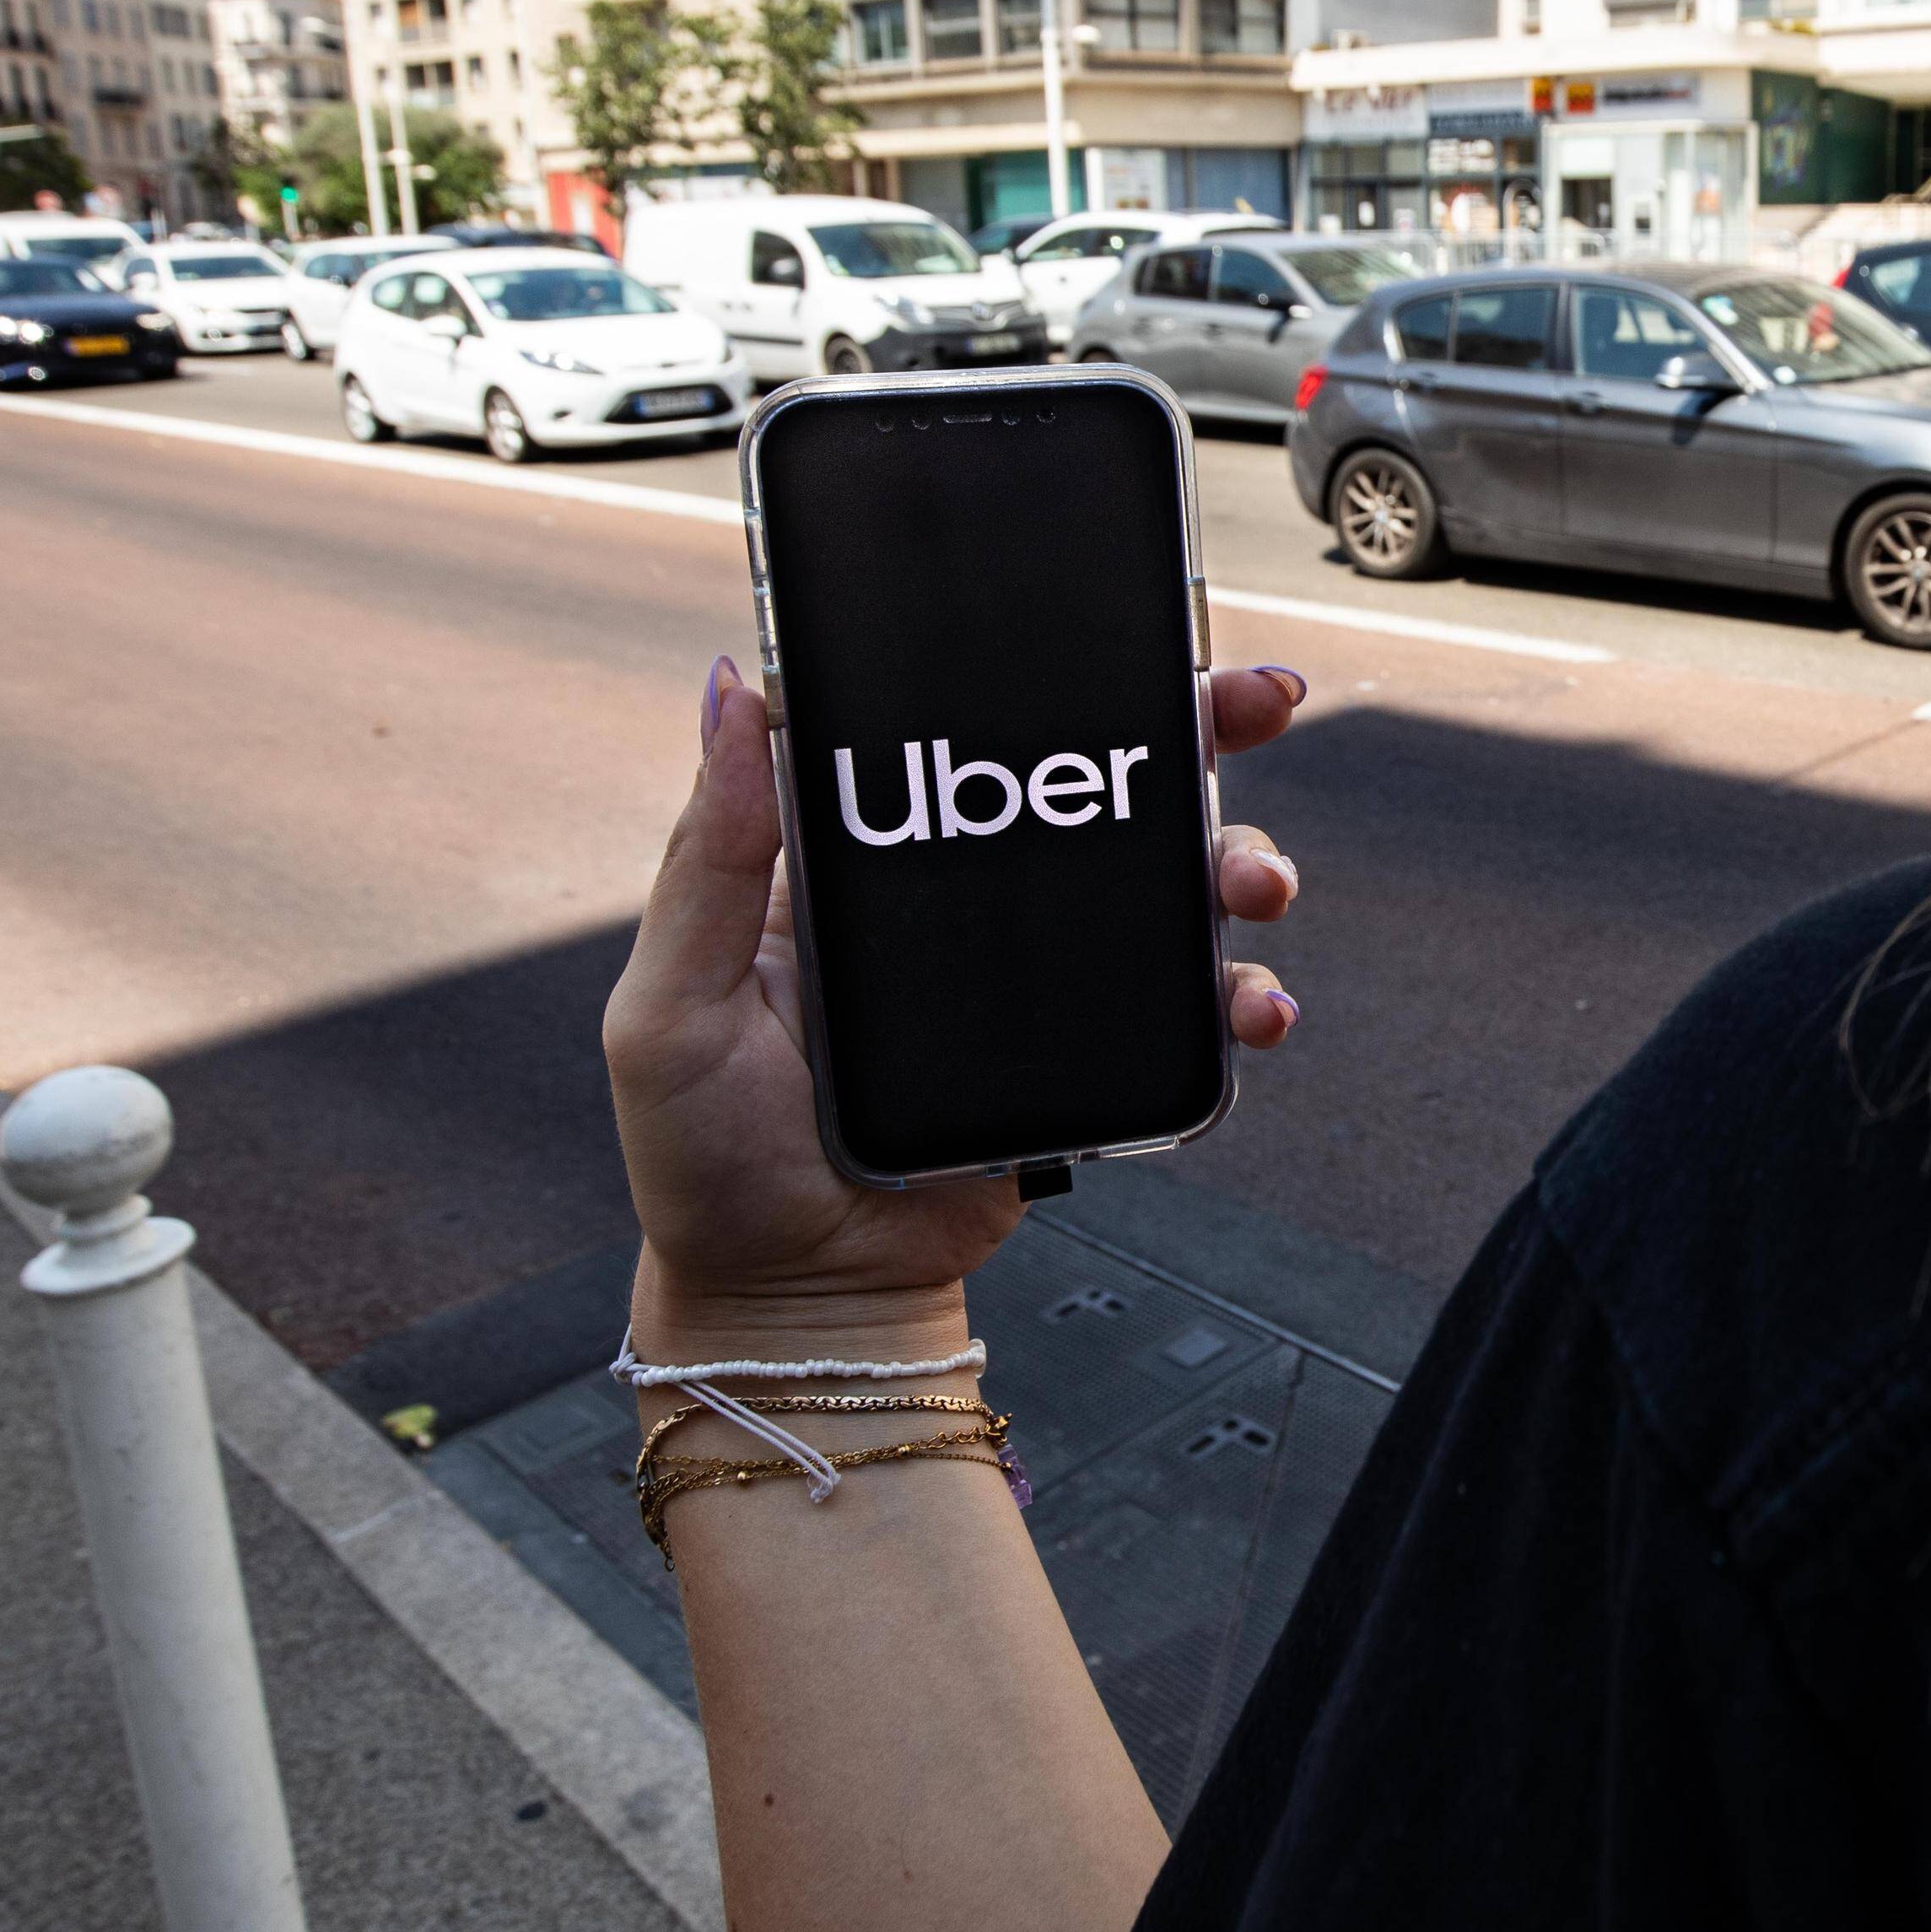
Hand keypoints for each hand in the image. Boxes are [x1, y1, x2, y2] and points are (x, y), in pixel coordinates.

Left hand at [602, 655, 1311, 1357]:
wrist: (796, 1303)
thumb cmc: (705, 1161)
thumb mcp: (671, 1003)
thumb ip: (708, 858)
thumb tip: (728, 690)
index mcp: (867, 866)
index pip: (970, 736)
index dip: (1050, 672)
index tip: (1128, 629)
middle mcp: (965, 911)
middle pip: (1102, 791)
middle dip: (1200, 737)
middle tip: (1259, 707)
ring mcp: (1036, 986)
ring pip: (1168, 893)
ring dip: (1239, 866)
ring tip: (1257, 888)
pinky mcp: (1088, 1064)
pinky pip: (1186, 1018)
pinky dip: (1240, 1003)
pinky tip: (1254, 1010)